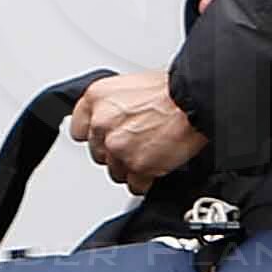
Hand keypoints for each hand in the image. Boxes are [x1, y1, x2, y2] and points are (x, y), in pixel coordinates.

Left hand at [70, 68, 207, 189]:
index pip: (78, 130)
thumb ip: (110, 107)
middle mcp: (101, 123)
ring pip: (115, 171)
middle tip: (138, 141)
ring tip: (151, 150)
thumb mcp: (129, 87)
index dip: (96, 136)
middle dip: (116, 152)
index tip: (105, 138)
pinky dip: (146, 180)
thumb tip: (109, 122)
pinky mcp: (136, 167)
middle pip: (98, 153)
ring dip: (132, 167)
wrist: (194, 101)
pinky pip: (134, 185)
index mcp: (96, 98)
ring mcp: (117, 147)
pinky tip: (158, 162)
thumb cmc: (170, 92)